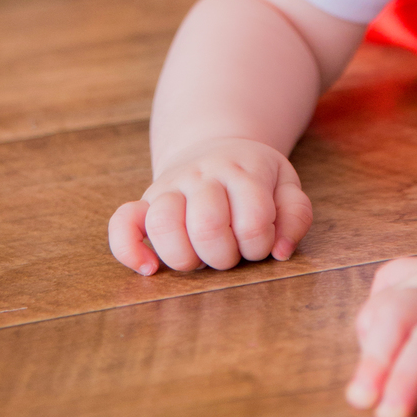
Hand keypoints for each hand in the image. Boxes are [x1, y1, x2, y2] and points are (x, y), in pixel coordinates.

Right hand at [108, 138, 312, 274]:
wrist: (217, 148)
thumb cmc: (256, 178)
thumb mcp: (286, 187)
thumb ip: (295, 216)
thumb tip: (280, 252)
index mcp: (243, 170)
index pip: (252, 219)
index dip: (260, 244)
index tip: (260, 242)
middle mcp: (202, 176)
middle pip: (207, 226)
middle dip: (225, 256)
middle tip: (232, 253)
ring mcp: (169, 187)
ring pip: (163, 225)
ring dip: (185, 257)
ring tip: (199, 258)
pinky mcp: (144, 202)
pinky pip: (122, 224)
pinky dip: (129, 250)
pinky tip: (150, 268)